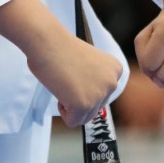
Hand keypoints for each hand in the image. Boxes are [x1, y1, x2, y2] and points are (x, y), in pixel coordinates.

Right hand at [0, 0, 121, 126]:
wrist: (48, 40)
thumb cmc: (61, 47)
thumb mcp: (90, 63)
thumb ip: (95, 80)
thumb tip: (90, 101)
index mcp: (115, 69)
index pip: (103, 94)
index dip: (85, 88)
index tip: (75, 73)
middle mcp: (112, 83)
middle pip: (95, 108)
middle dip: (79, 99)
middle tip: (67, 79)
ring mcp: (99, 95)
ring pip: (85, 116)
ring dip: (72, 106)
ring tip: (63, 85)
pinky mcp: (84, 105)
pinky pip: (73, 121)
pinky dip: (63, 112)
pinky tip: (60, 92)